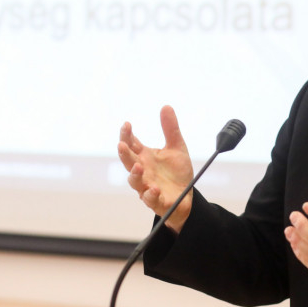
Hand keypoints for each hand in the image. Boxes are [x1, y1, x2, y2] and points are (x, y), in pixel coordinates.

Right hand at [118, 105, 194, 232]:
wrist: (186, 196)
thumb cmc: (176, 172)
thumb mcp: (177, 148)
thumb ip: (171, 129)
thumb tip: (166, 106)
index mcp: (145, 157)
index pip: (131, 144)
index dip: (126, 134)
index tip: (127, 124)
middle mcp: (143, 171)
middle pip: (128, 162)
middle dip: (124, 154)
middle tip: (121, 145)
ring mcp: (147, 186)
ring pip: (135, 182)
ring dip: (135, 175)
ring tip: (138, 167)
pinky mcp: (156, 201)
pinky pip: (150, 199)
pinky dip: (151, 194)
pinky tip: (154, 188)